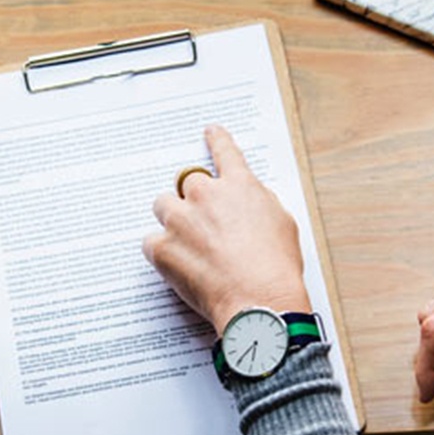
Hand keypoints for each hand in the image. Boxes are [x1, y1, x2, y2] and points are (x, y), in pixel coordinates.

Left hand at [143, 125, 310, 332]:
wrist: (258, 301)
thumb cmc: (276, 269)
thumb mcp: (282, 224)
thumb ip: (260, 204)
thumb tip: (248, 203)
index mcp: (239, 186)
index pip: (225, 153)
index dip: (217, 141)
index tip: (211, 132)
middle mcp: (206, 195)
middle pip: (186, 182)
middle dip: (192, 199)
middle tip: (200, 223)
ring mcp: (180, 220)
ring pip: (163, 206)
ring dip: (172, 219)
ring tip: (186, 244)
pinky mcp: (162, 247)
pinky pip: (151, 242)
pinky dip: (161, 252)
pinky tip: (177, 266)